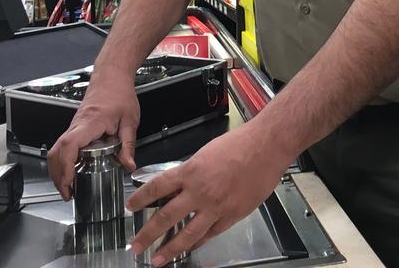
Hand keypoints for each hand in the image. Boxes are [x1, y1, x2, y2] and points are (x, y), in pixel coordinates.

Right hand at [47, 71, 139, 199]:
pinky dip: (62, 161)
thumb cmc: (120, 93)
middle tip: (68, 193)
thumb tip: (127, 165)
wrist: (112, 76)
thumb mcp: (130, 120)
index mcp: (90, 123)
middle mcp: (77, 125)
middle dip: (57, 176)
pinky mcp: (75, 127)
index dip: (64, 166)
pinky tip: (72, 172)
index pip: (68, 146)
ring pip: (56, 150)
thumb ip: (128, 144)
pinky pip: (63, 146)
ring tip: (68, 188)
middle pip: (56, 152)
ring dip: (58, 170)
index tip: (68, 183)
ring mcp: (73, 126)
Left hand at [127, 122, 291, 265]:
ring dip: (170, 248)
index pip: (157, 187)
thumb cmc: (239, 144)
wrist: (266, 146)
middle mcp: (199, 191)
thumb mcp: (206, 152)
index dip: (141, 198)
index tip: (131, 206)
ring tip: (157, 259)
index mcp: (191, 170)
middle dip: (148, 234)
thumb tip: (178, 186)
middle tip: (136, 246)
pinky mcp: (232, 215)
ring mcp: (216, 206)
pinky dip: (197, 243)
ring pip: (187, 234)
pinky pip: (210, 234)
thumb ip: (191, 171)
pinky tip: (189, 248)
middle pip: (166, 217)